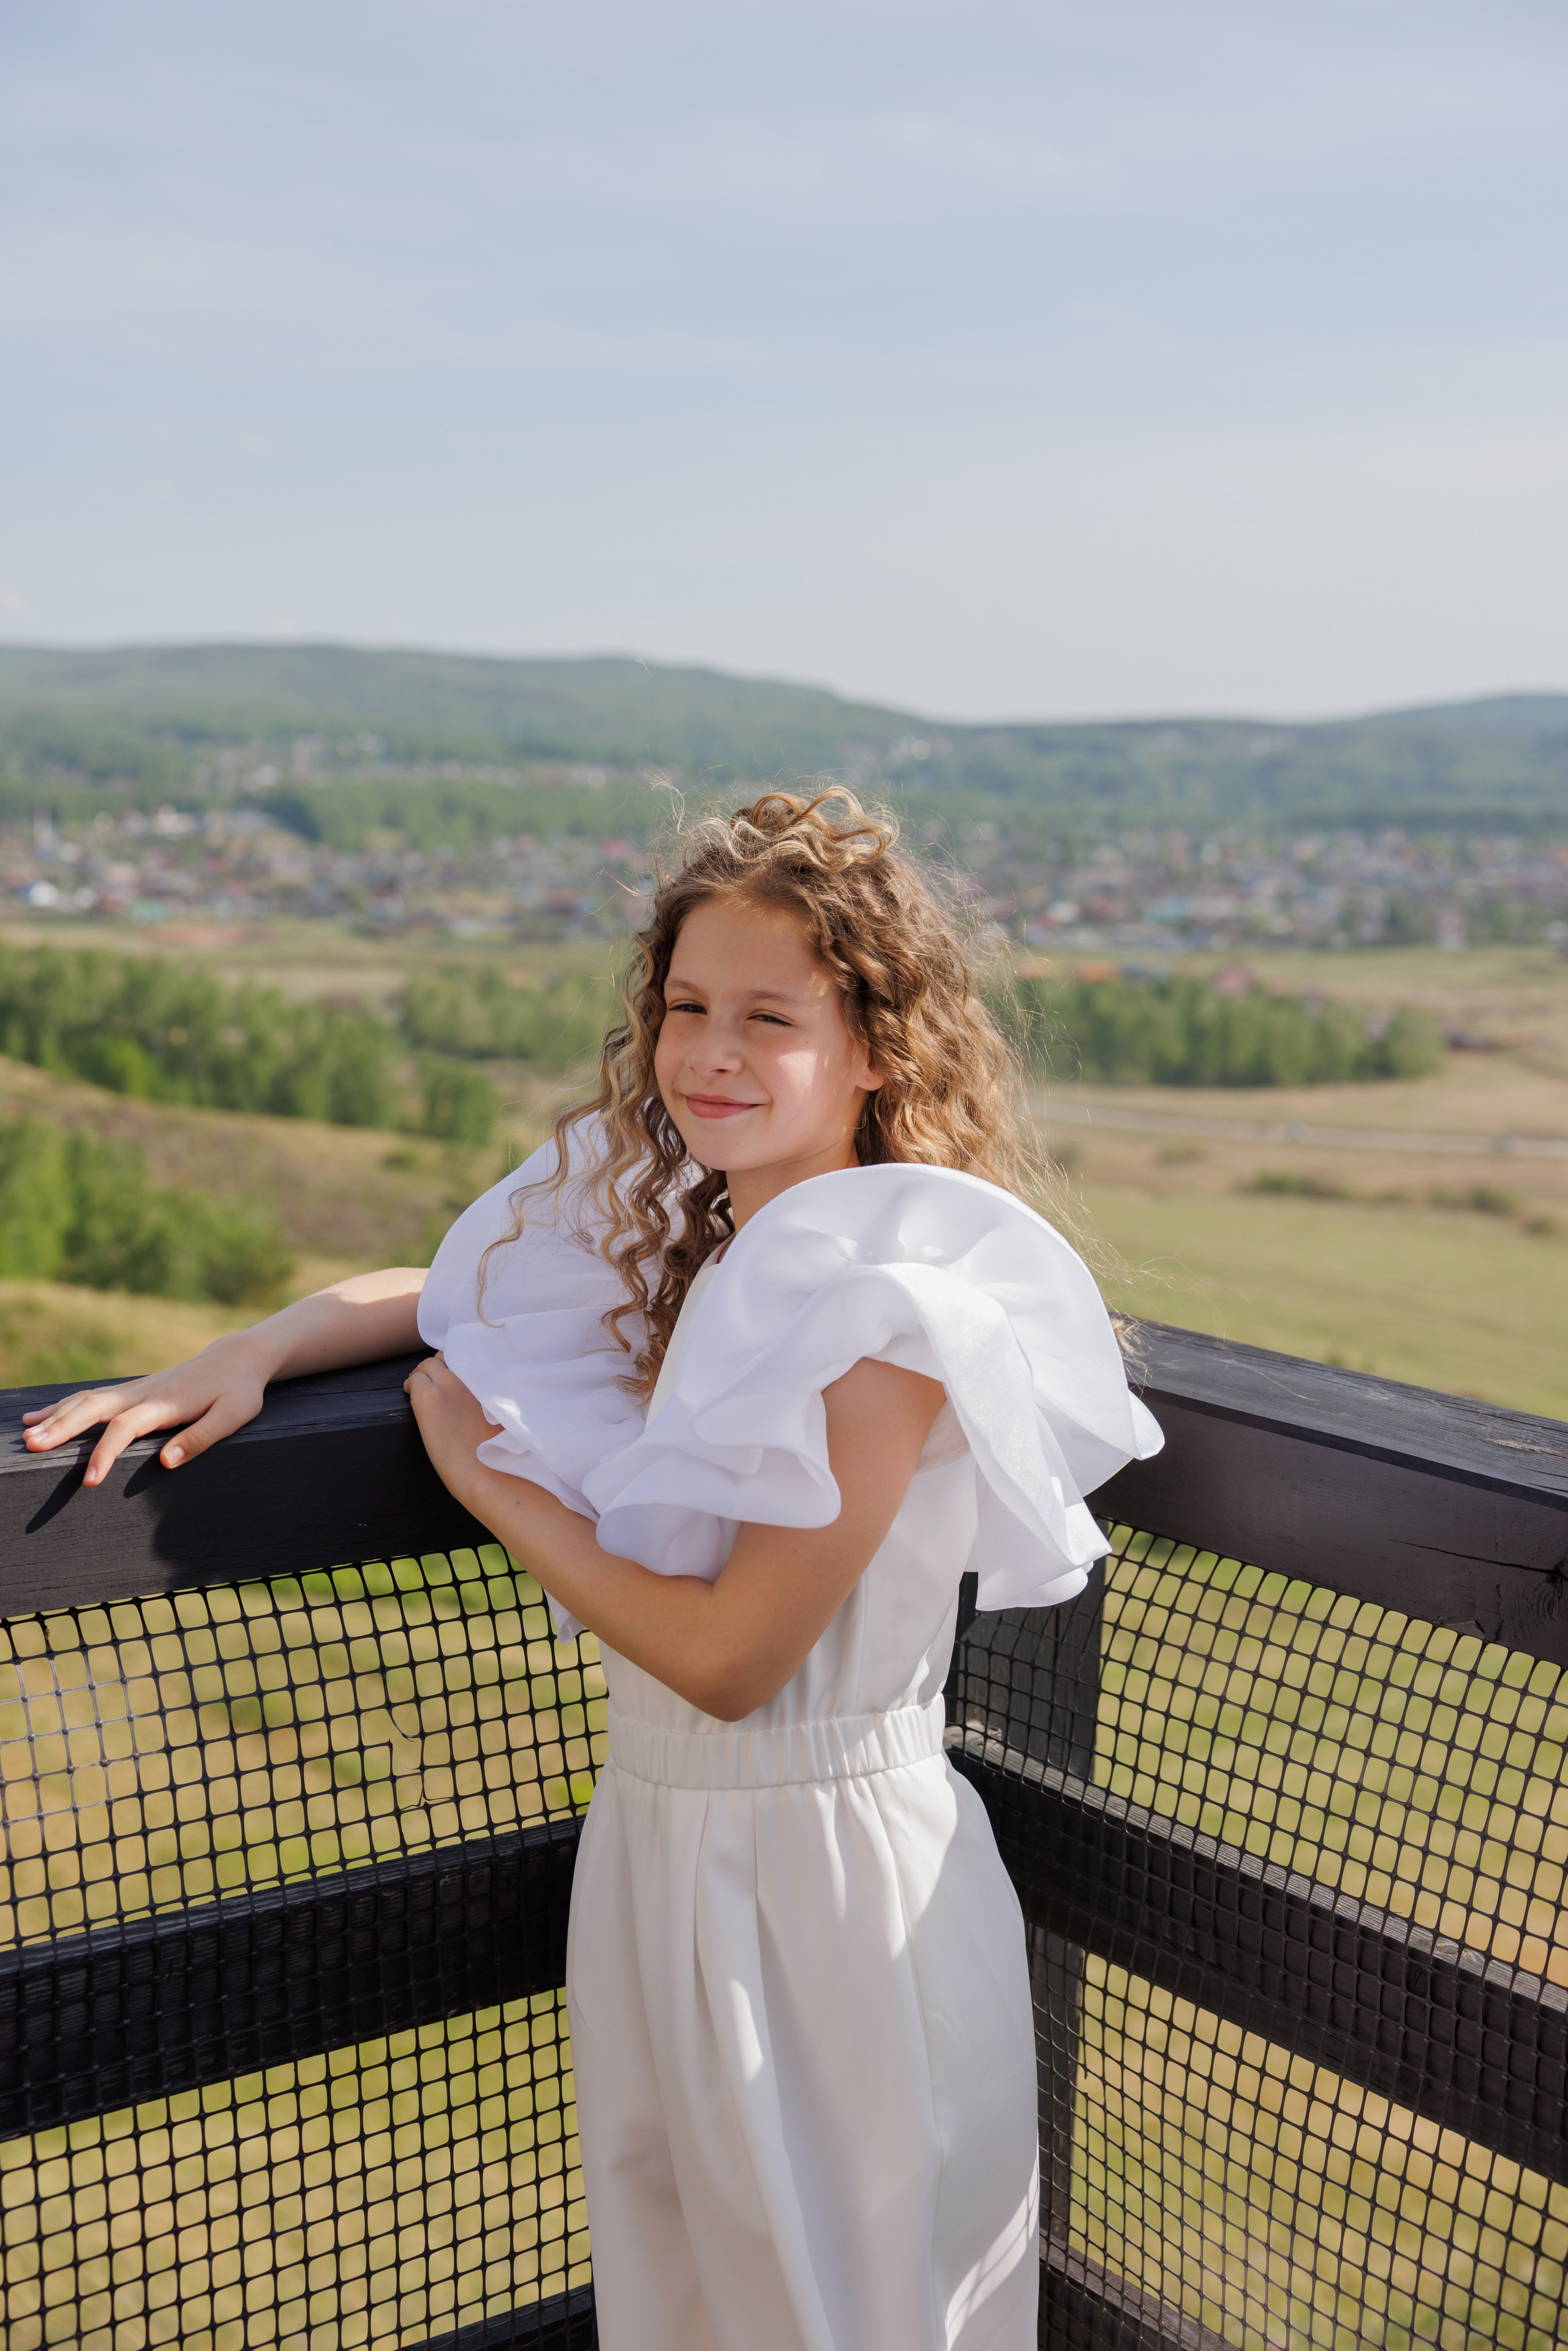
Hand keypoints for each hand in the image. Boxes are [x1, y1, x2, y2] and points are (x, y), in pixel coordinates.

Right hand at [20, 1334, 270, 1486]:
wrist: (237, 1359)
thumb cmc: (238, 1392)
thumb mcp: (233, 1416)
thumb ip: (201, 1438)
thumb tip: (167, 1461)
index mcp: (168, 1403)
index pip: (127, 1428)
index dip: (106, 1452)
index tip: (89, 1480)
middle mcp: (145, 1393)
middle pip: (95, 1407)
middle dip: (62, 1427)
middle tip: (33, 1446)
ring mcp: (136, 1389)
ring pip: (87, 1400)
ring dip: (55, 1416)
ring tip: (26, 1435)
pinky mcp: (132, 1390)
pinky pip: (91, 1397)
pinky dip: (62, 1406)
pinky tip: (38, 1417)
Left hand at [404, 1353, 501, 1504]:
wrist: (482, 1470)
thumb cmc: (494, 1451)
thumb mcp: (498, 1413)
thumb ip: (486, 1396)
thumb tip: (472, 1394)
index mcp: (487, 1380)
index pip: (466, 1358)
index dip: (453, 1367)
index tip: (448, 1379)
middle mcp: (468, 1377)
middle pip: (444, 1358)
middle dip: (436, 1368)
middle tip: (430, 1384)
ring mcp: (447, 1385)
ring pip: (427, 1365)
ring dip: (422, 1375)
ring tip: (418, 1390)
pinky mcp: (428, 1397)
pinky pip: (413, 1380)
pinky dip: (411, 1386)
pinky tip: (410, 1397)